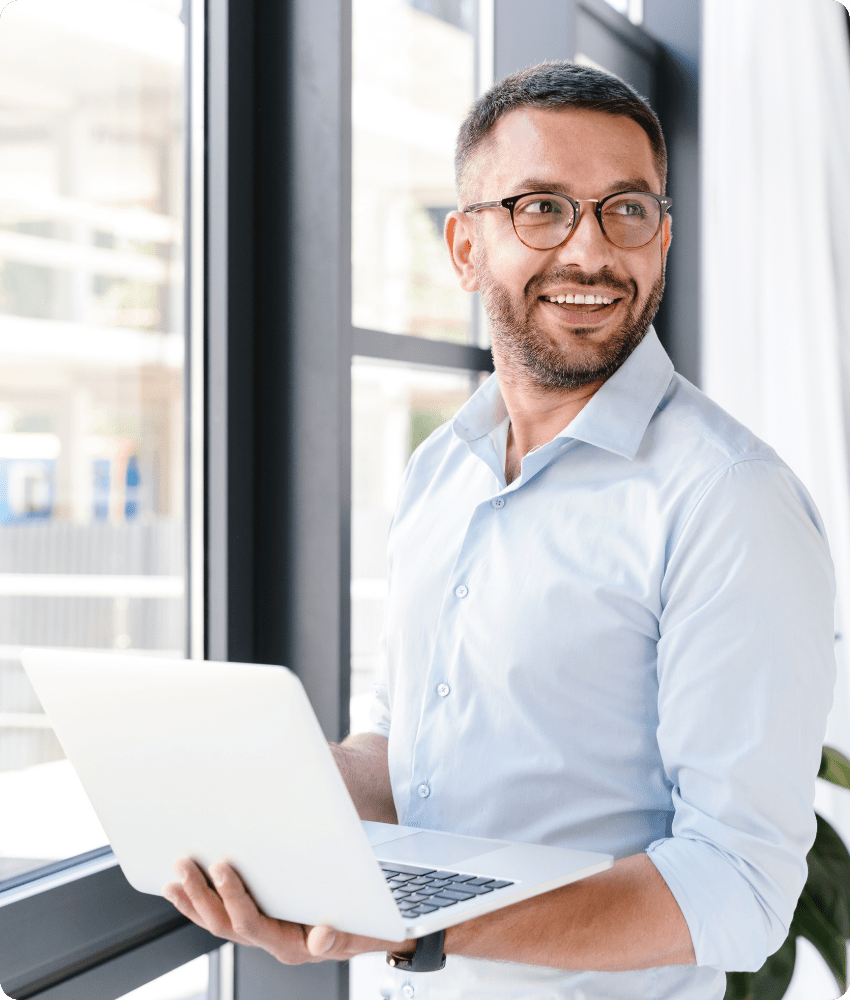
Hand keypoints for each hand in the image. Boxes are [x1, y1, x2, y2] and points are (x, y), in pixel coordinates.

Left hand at [162, 858, 407, 963]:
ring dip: (192, 899)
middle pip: (224, 924)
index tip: (222, 868)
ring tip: (175, 874)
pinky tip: (181, 888)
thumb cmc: (363, 927)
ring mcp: (258, 934)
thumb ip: (339, 936)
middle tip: (186, 865)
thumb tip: (320, 936)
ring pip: (216, 923)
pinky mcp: (254, 923)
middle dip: (202, 894)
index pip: (252, 924)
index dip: (234, 897)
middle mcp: (269, 942)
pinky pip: (219, 917)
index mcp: (290, 945)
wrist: (366, 933)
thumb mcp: (359, 932)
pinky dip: (197, 903)